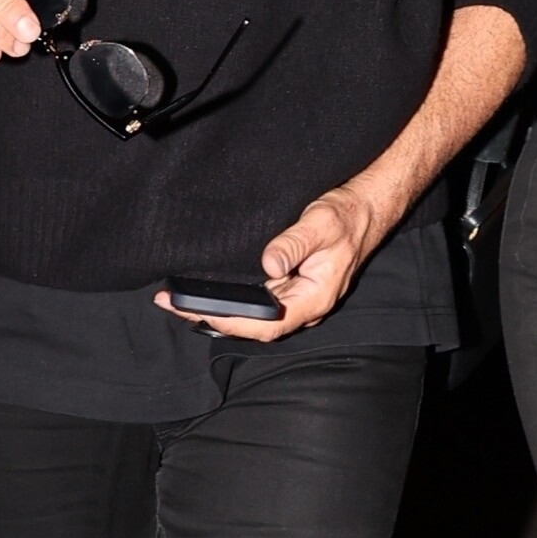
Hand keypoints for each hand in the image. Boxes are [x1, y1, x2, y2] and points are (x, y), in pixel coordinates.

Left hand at [153, 182, 386, 343]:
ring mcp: (297, 300)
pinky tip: (209, 291)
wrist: (365, 210)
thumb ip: (294, 243)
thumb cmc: (347, 217)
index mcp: (314, 299)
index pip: (266, 325)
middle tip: (171, 304)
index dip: (230, 321)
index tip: (197, 311)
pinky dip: (232, 301)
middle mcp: (304, 307)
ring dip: (218, 311)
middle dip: (212, 318)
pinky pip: (258, 303)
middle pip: (254, 326)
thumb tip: (268, 264)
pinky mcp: (291, 289)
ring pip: (254, 318)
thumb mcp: (321, 223)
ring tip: (179, 300)